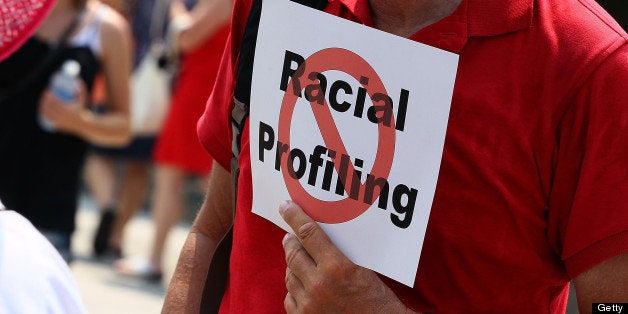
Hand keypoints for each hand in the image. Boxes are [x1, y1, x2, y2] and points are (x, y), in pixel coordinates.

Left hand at [38, 81, 87, 134]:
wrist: (84, 124)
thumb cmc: (83, 109)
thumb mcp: (83, 99)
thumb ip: (81, 89)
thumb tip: (77, 80)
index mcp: (66, 108)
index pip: (54, 100)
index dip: (49, 95)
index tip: (48, 90)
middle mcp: (61, 115)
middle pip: (49, 106)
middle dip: (44, 99)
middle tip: (45, 95)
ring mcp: (59, 120)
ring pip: (47, 112)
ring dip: (42, 106)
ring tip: (42, 101)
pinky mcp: (58, 124)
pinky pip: (49, 119)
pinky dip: (44, 114)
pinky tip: (41, 111)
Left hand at [279, 200, 411, 313]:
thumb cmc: (378, 300)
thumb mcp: (363, 269)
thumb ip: (339, 253)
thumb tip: (318, 236)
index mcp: (337, 267)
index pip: (308, 233)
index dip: (295, 216)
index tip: (286, 207)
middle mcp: (319, 284)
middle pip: (293, 254)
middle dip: (290, 241)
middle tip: (289, 234)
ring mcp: (309, 304)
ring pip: (289, 276)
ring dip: (292, 265)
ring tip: (296, 259)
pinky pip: (290, 298)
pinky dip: (294, 290)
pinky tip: (300, 284)